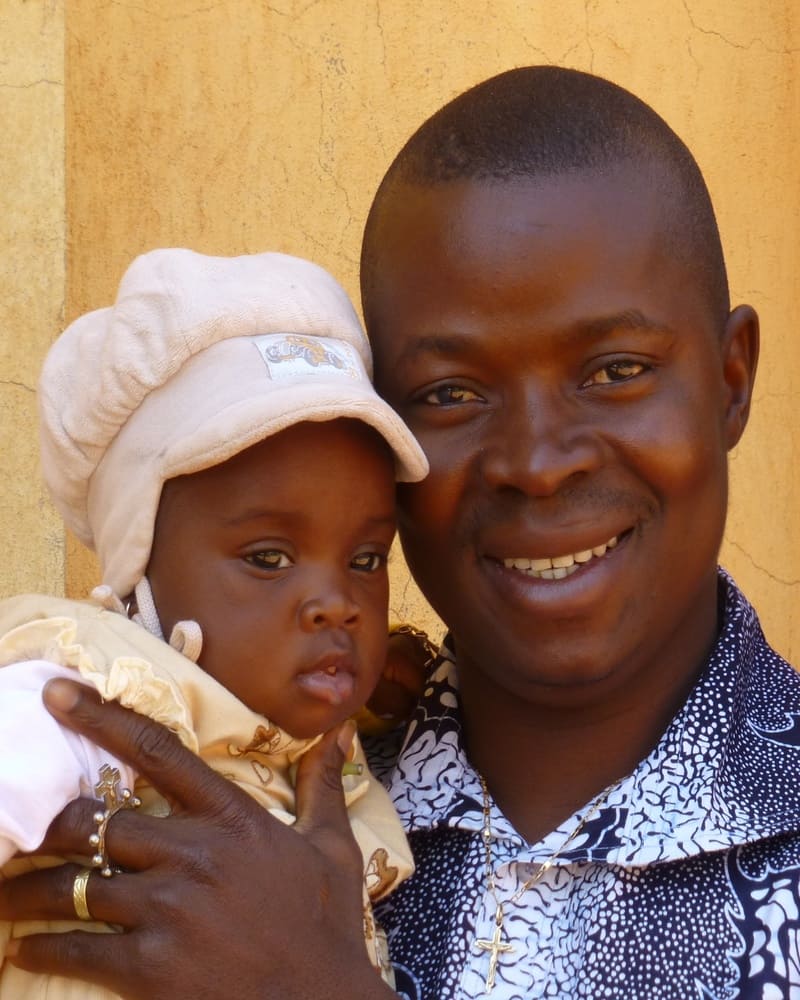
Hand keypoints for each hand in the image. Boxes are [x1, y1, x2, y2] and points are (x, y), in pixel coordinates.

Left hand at [0, 679, 394, 999]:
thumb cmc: (326, 926)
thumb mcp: (333, 848)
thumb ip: (323, 784)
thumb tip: (338, 730)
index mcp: (231, 818)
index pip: (156, 751)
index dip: (101, 716)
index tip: (57, 693)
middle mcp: (192, 854)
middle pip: (94, 821)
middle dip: (49, 822)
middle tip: (21, 825)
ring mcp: (168, 910)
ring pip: (73, 885)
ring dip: (28, 889)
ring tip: (2, 892)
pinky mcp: (149, 968)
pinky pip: (76, 949)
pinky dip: (41, 945)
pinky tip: (23, 947)